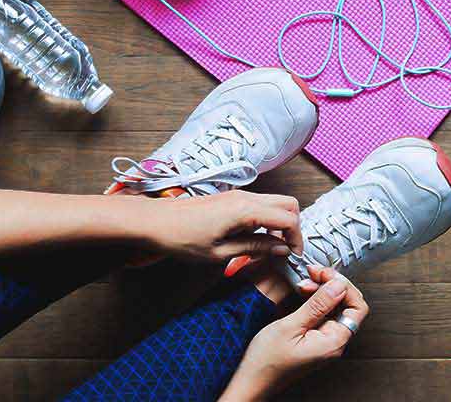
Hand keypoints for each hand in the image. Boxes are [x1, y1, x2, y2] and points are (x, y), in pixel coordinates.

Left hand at [136, 190, 302, 262]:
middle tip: (285, 251)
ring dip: (279, 224)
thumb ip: (255, 249)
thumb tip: (282, 249)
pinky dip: (266, 221)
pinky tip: (253, 240)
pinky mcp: (231, 198)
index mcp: (246, 210)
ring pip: (275, 203)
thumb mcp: (221, 253)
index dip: (296, 239)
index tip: (293, 256)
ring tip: (268, 249)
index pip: (288, 219)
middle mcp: (246, 197)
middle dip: (293, 228)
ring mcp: (239, 195)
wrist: (154, 221)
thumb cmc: (181, 238)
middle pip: (288, 204)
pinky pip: (260, 205)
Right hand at [220, 266, 368, 400]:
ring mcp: (325, 341)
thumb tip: (338, 286)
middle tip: (312, 273)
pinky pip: (323, 314)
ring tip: (304, 281)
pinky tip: (302, 293)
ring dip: (322, 290)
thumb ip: (317, 305)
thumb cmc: (266, 362)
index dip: (344, 285)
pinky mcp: (315, 339)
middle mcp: (334, 342)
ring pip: (335, 308)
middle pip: (347, 305)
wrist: (251, 382)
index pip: (357, 307)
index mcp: (333, 342)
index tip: (325, 273)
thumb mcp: (290, 326)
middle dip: (332, 284)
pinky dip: (315, 300)